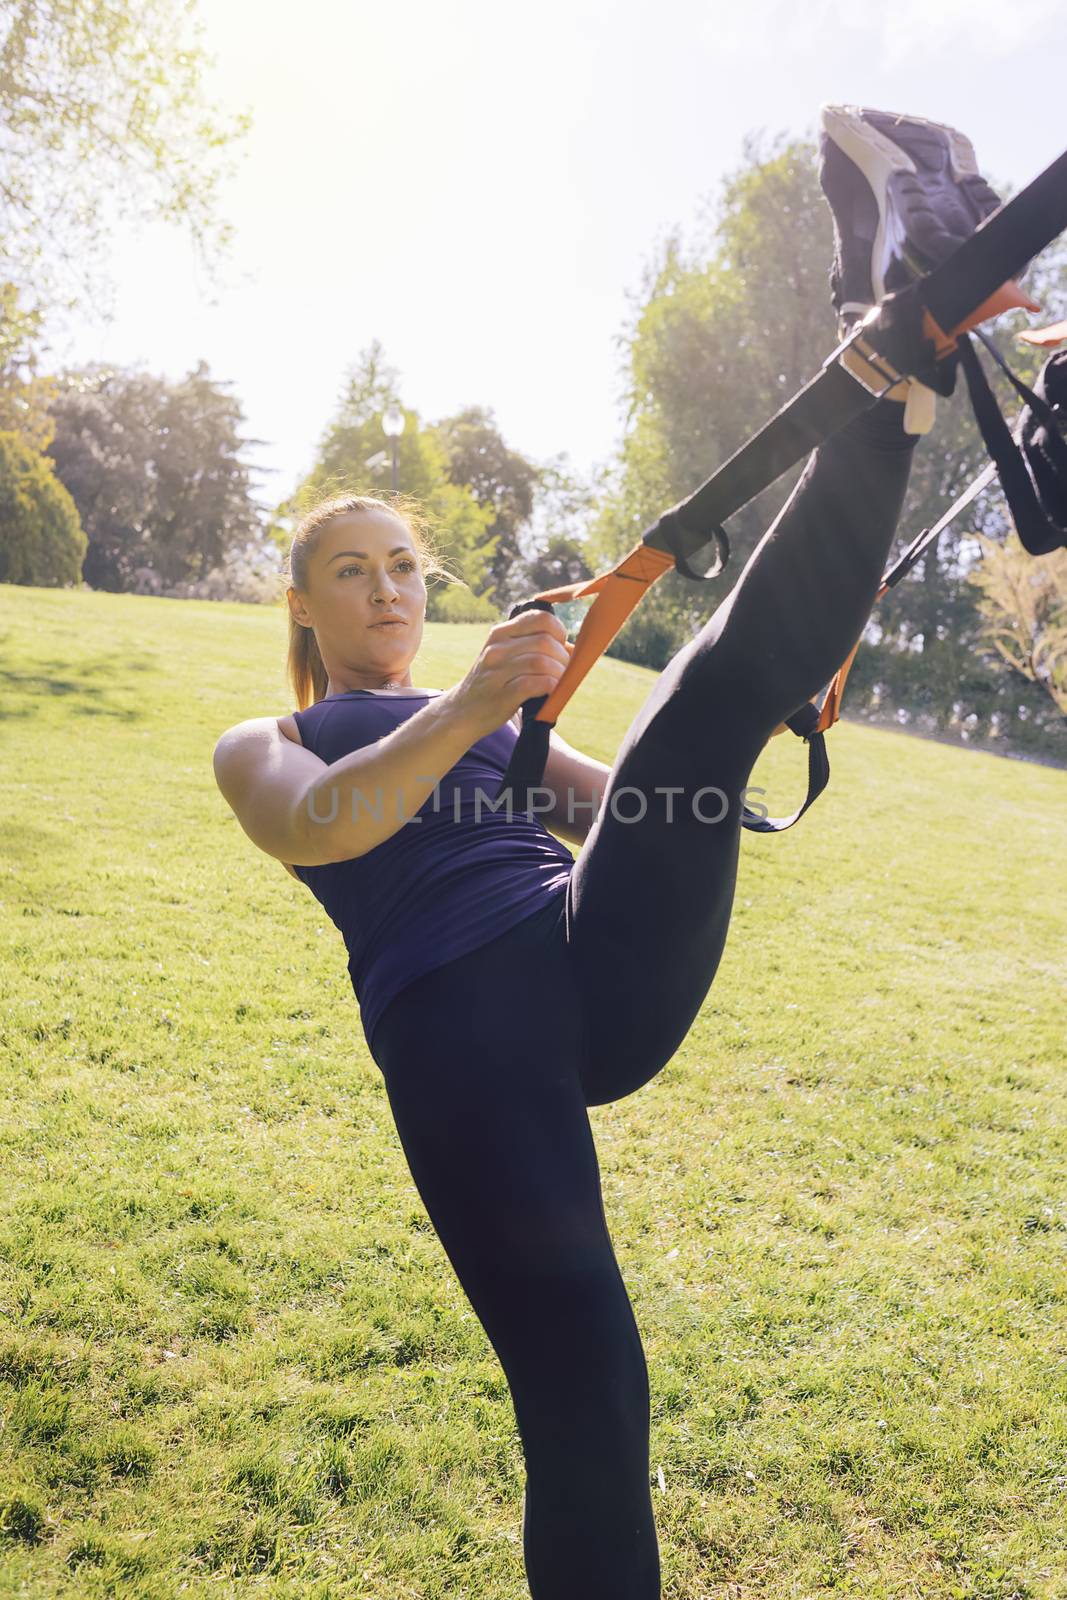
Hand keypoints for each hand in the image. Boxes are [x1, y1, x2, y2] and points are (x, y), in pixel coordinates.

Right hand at [449, 608, 573, 739]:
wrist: (461, 713)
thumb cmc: (492, 684)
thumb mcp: (504, 657)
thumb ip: (531, 647)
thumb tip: (573, 648)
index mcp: (500, 634)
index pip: (540, 618)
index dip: (559, 631)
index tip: (560, 647)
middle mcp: (497, 649)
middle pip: (545, 642)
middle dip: (563, 657)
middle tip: (563, 671)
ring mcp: (497, 672)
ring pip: (542, 662)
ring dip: (558, 674)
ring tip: (557, 683)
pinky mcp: (501, 695)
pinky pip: (535, 684)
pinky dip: (550, 687)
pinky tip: (549, 693)